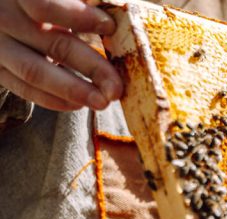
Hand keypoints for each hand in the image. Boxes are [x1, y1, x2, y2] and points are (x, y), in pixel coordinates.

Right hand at [0, 0, 122, 110]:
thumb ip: (75, 2)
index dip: (78, 16)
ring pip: (35, 72)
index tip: (110, 26)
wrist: (3, 13)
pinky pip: (23, 88)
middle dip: (92, 67)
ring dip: (73, 90)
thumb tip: (114, 10)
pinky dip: (53, 99)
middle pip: (53, 44)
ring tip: (103, 101)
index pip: (43, 4)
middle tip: (117, 87)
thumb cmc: (45, 2)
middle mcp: (4, 18)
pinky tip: (79, 103)